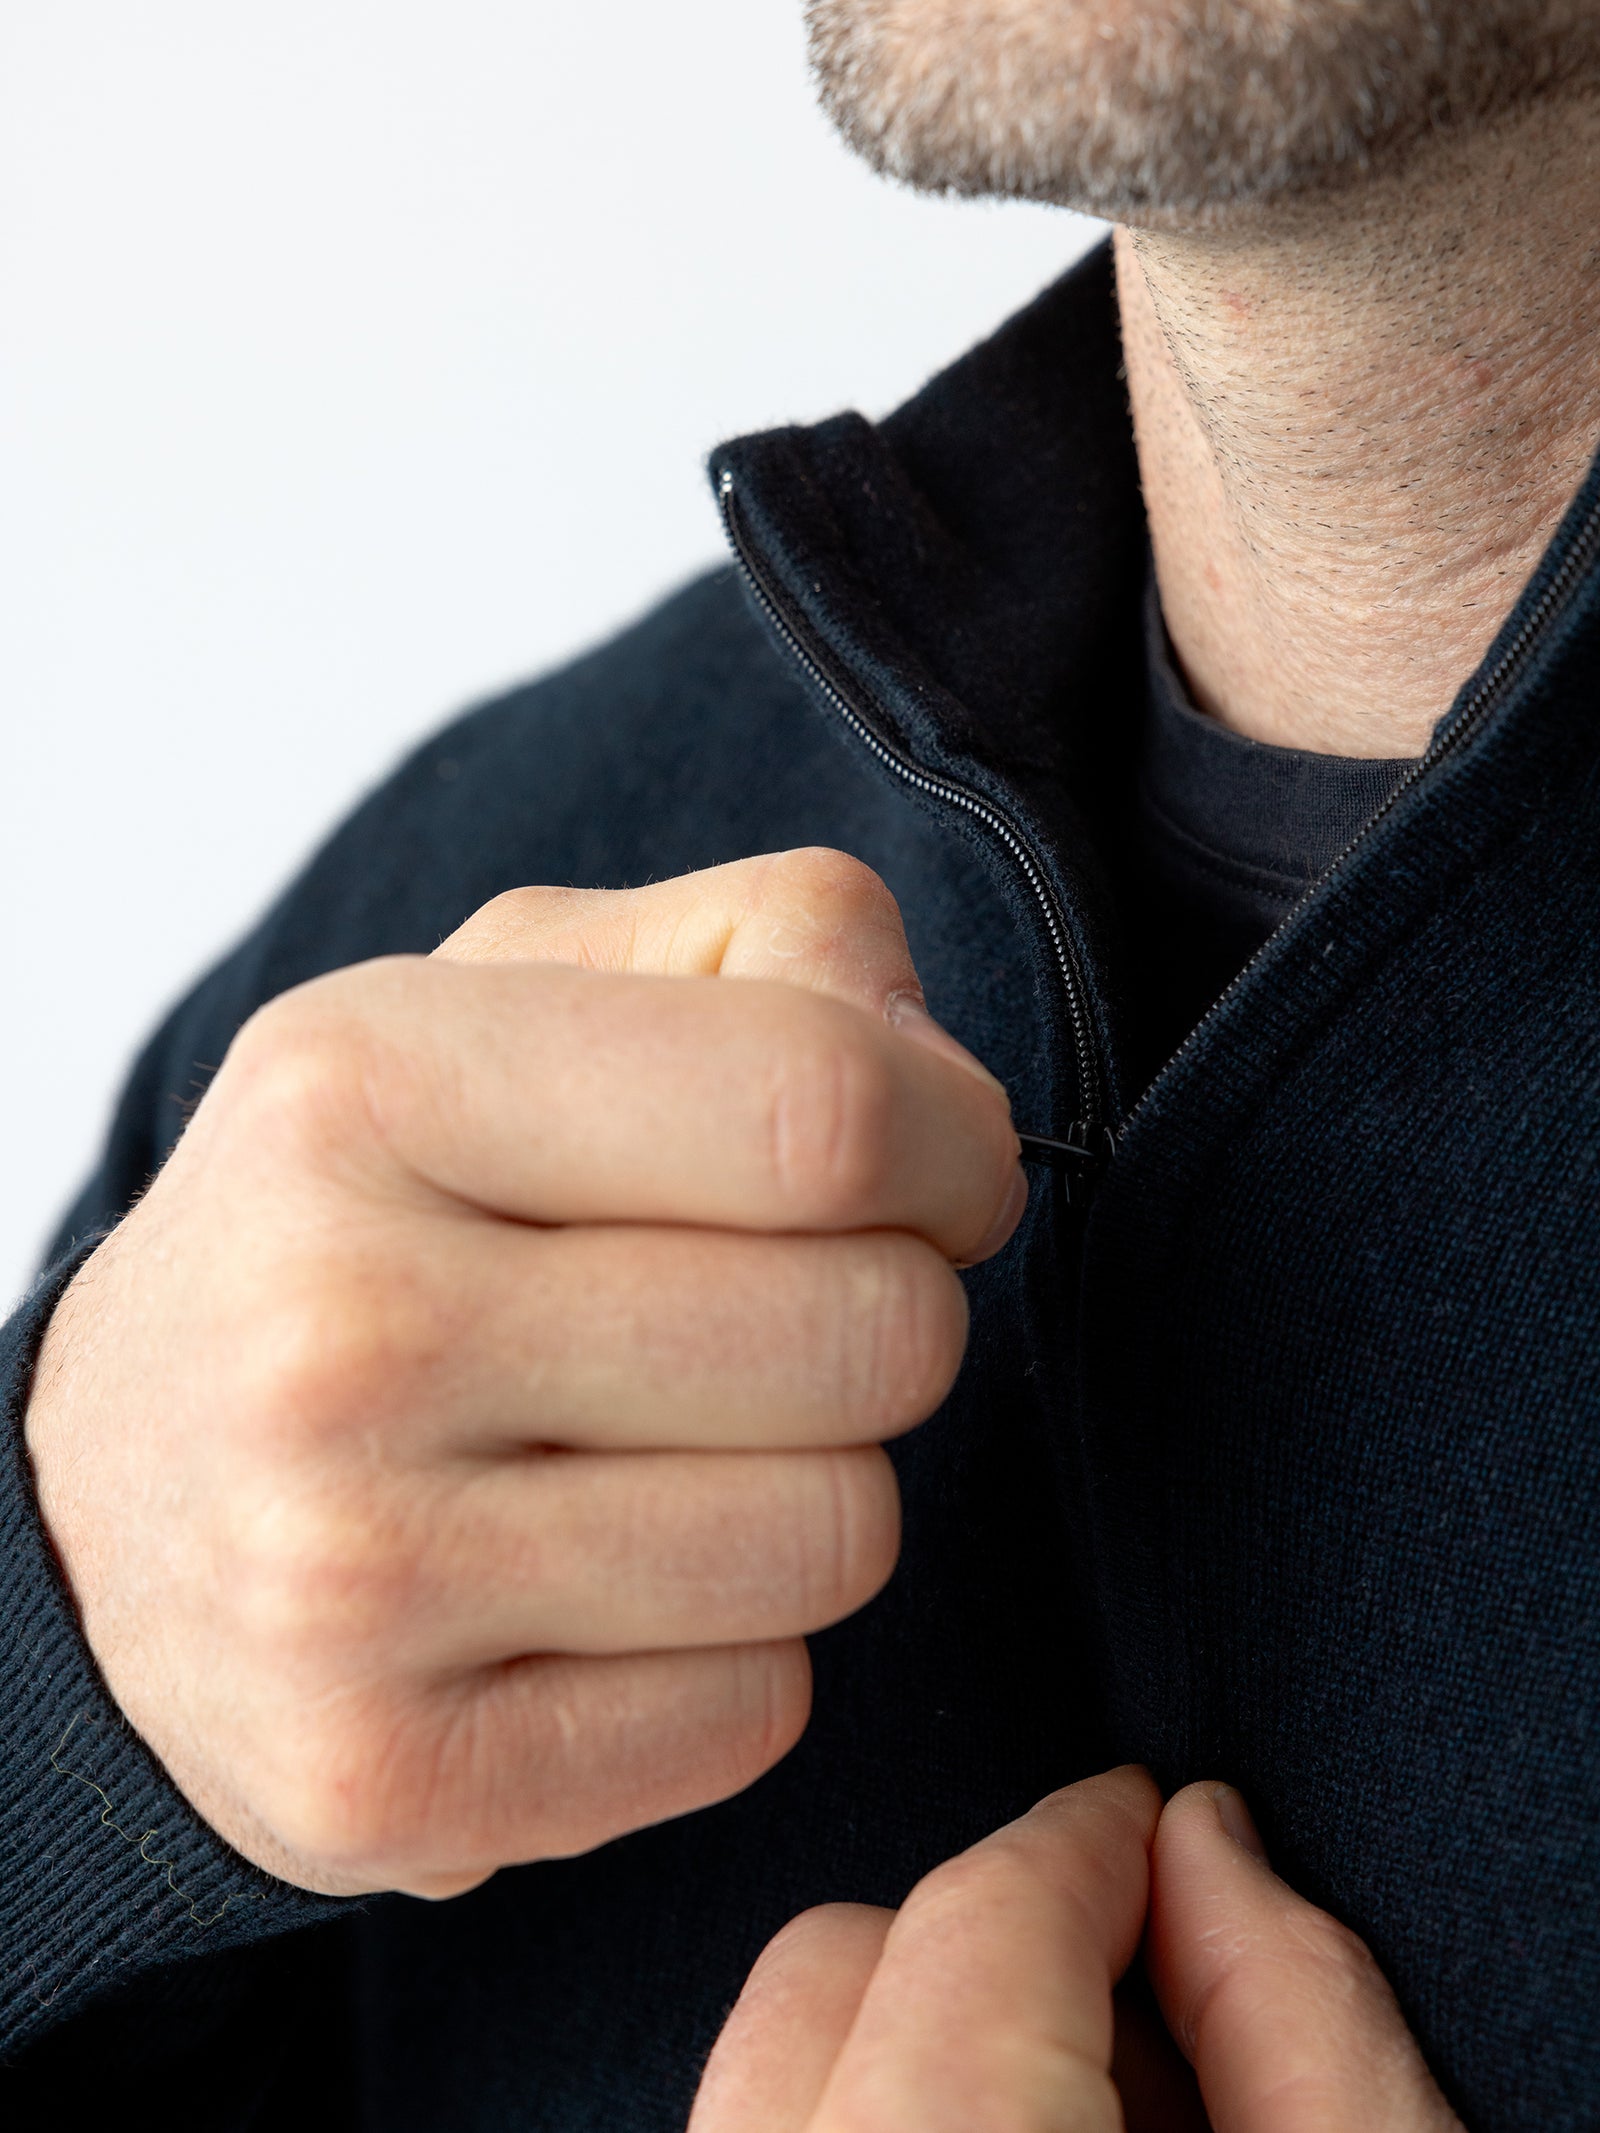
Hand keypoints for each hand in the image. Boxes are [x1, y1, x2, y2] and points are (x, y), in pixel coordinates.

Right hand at [24, 849, 1022, 1896]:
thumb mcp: (517, 994)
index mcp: (366, 1080)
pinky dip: (734, 1652)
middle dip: (892, 1319)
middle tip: (783, 1318)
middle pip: (872, 1335)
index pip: (823, 1108)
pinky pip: (755, 1712)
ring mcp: (341, 1578)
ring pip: (840, 1538)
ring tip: (678, 1451)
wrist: (116, 1491)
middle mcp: (334, 1331)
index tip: (941, 1174)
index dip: (955, 1144)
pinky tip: (606, 1590)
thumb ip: (762, 945)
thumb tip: (936, 1069)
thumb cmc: (374, 1213)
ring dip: (818, 1490)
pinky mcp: (382, 1776)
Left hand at [689, 1768, 1462, 2132]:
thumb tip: (1210, 1851)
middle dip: (985, 1943)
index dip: (1086, 1845)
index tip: (1151, 1832)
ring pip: (763, 2078)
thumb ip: (1301, 2024)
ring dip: (917, 2050)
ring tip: (1086, 2122)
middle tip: (1144, 2007)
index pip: (976, 1917)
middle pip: (829, 1973)